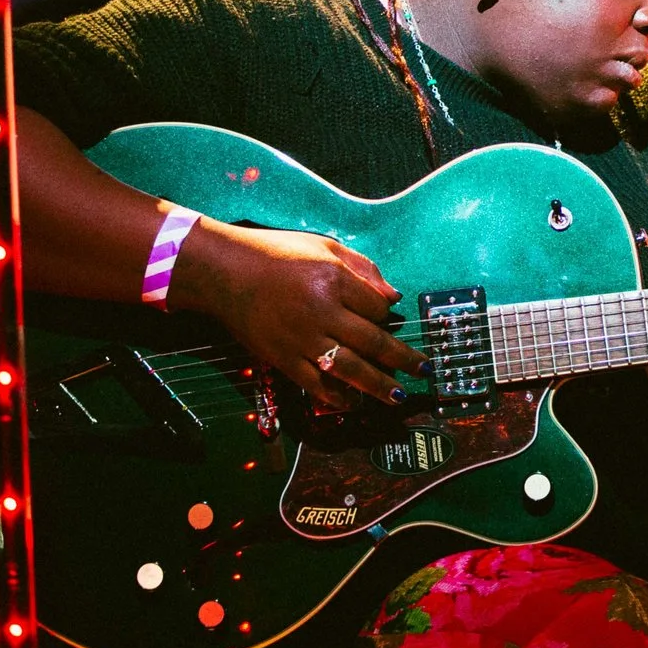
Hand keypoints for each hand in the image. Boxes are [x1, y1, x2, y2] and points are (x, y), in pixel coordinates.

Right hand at [177, 220, 423, 408]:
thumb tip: (393, 297)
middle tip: (423, 371)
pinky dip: (335, 396)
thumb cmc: (276, 253)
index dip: (386, 316)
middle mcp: (321, 311)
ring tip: (397, 396)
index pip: (376, 308)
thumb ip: (362, 268)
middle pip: (373, 342)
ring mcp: (301, 338)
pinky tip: (352, 402)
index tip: (387, 320)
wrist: (224, 271)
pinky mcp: (282, 358)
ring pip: (350, 369)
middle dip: (403, 359)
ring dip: (378, 385)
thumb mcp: (324, 245)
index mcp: (333, 279)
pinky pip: (315, 384)